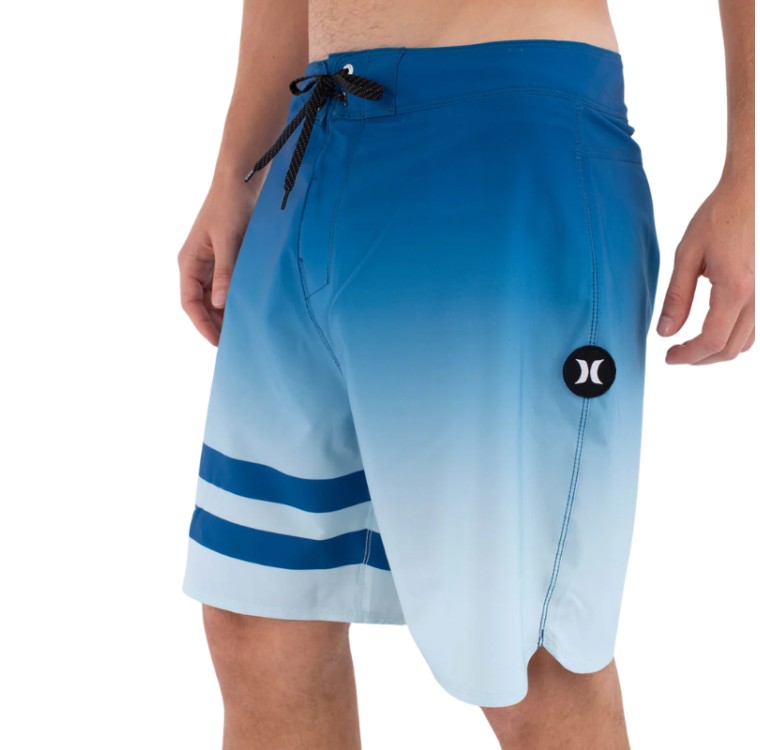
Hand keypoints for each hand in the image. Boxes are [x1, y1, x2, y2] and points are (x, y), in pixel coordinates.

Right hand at [178, 179, 256, 345]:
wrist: (240, 180)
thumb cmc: (230, 206)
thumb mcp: (228, 240)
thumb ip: (225, 272)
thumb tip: (219, 304)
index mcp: (189, 262)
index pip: (189, 303)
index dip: (202, 325)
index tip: (217, 343)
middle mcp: (197, 265)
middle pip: (201, 304)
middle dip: (214, 324)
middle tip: (234, 342)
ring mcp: (211, 262)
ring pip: (214, 297)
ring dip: (225, 313)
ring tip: (242, 330)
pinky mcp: (226, 258)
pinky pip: (227, 285)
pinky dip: (234, 299)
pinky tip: (248, 308)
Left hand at [656, 173, 754, 363]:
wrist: (749, 195)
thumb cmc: (718, 218)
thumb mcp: (687, 256)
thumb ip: (677, 297)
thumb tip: (665, 332)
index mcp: (734, 289)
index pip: (712, 341)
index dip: (688, 356)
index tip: (668, 357)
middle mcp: (756, 296)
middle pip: (731, 349)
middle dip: (700, 358)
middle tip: (675, 354)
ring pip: (745, 342)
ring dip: (717, 351)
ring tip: (690, 345)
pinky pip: (754, 327)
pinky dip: (733, 338)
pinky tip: (712, 329)